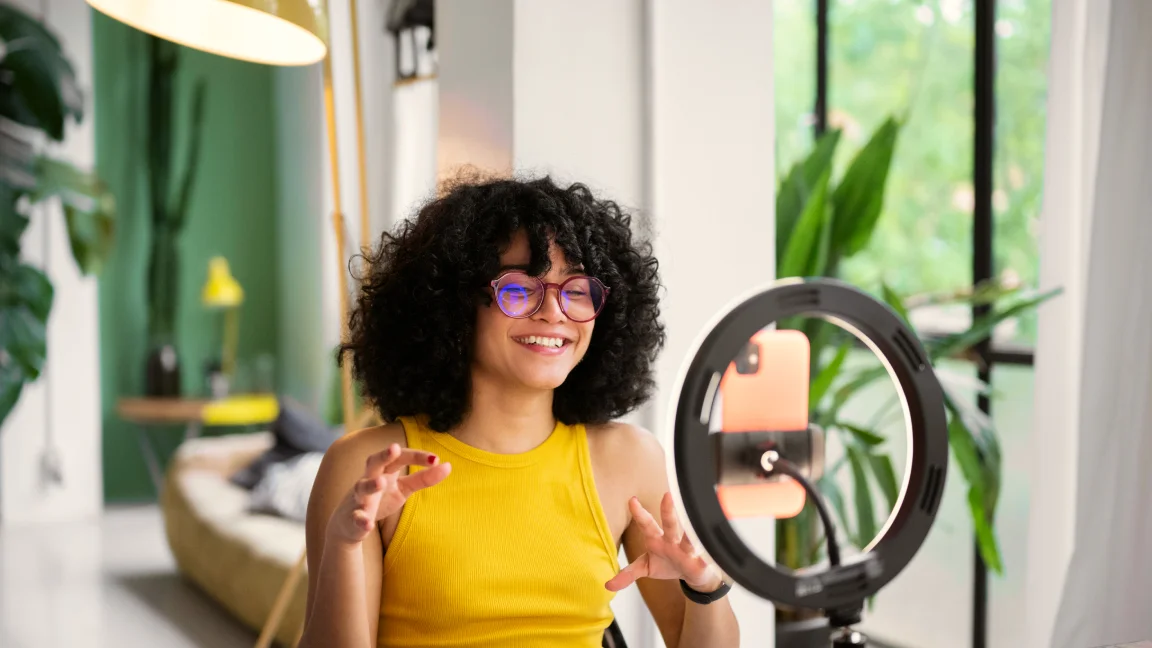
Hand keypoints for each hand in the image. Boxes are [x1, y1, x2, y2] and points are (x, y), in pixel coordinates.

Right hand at [326, 443, 450, 545]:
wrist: (349, 524)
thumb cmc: (380, 499)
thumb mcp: (403, 488)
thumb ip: (423, 478)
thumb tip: (448, 466)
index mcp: (384, 470)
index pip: (399, 458)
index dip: (416, 457)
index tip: (435, 459)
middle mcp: (369, 479)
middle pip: (374, 462)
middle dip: (383, 455)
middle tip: (394, 448)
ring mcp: (358, 498)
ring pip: (360, 488)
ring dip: (370, 485)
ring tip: (381, 483)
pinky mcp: (353, 518)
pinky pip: (356, 518)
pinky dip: (361, 520)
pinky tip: (368, 524)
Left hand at [605, 492, 722, 592]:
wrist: (692, 574)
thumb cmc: (668, 564)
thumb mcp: (645, 568)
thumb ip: (627, 574)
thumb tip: (607, 585)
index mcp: (657, 539)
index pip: (646, 524)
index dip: (639, 513)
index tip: (631, 500)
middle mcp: (672, 540)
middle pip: (670, 524)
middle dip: (668, 511)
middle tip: (667, 496)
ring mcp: (687, 550)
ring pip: (689, 539)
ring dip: (691, 533)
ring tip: (692, 525)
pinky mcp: (701, 561)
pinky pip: (705, 556)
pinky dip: (709, 554)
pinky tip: (711, 548)